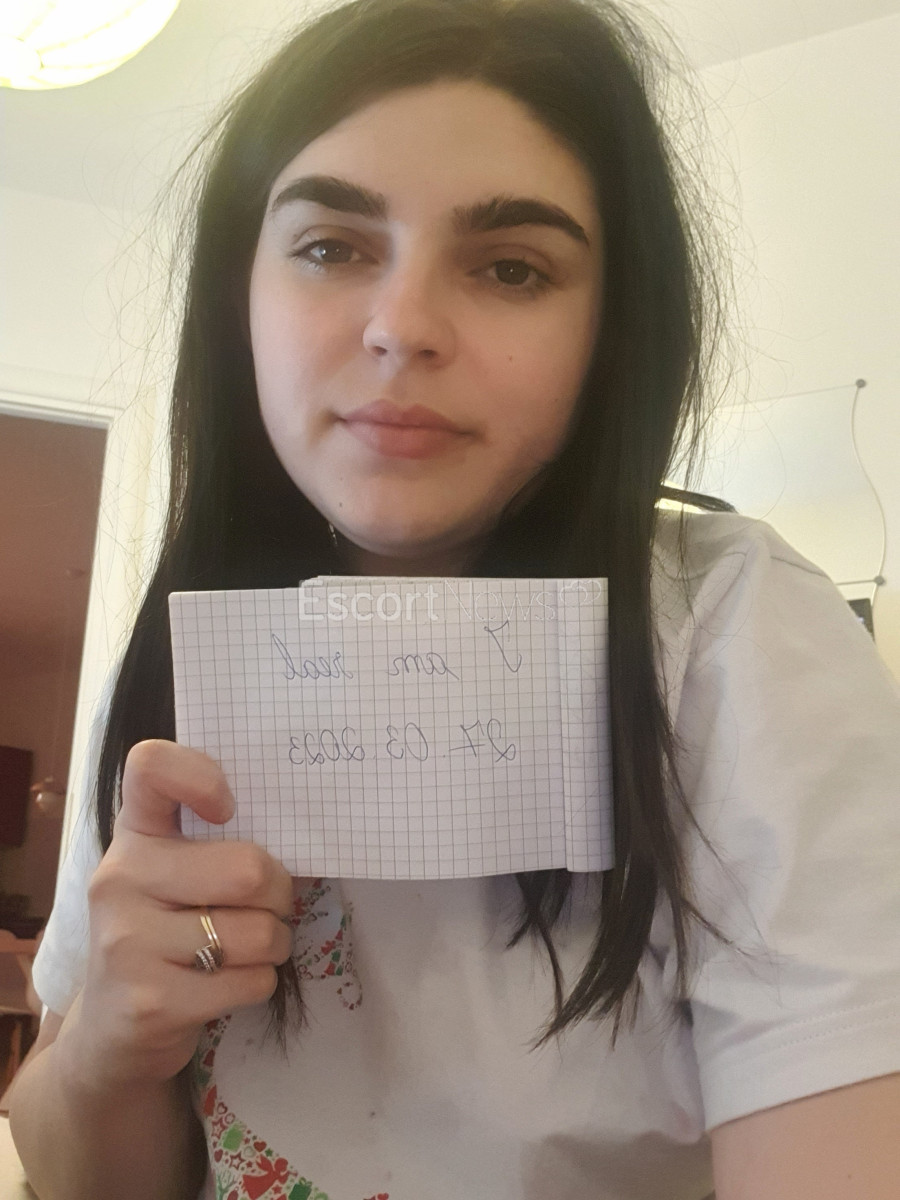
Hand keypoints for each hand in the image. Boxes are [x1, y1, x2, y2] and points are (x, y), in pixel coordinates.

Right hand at [66, 740, 292, 1088]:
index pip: (152, 766)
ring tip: (246, 949)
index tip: (228, 810)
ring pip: (259, 932)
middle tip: (265, 907)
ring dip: (273, 944)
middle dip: (278, 894)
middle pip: (247, 869)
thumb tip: (306, 826)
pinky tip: (227, 984)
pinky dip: (258, 983)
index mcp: (134, 835)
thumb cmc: (162, 934)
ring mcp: (128, 943)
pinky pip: (252, 981)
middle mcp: (120, 879)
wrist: (109, 1032)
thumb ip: (216, 841)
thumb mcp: (172, 874)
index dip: (202, 776)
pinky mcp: (151, 1003)